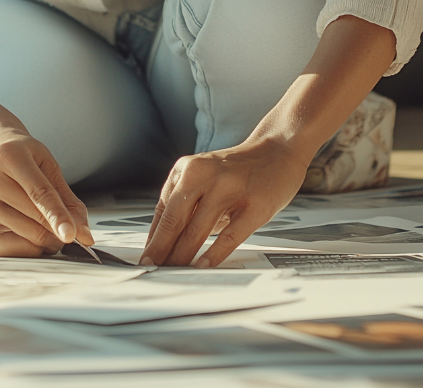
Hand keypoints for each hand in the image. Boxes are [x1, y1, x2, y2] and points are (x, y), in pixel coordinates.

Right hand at [0, 125, 93, 256]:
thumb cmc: (24, 157)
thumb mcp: (49, 166)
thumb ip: (68, 200)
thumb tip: (84, 235)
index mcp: (9, 156)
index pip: (38, 192)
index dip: (57, 215)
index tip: (73, 235)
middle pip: (34, 217)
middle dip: (59, 230)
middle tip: (69, 229)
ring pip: (26, 237)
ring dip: (47, 240)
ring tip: (47, 226)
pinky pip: (11, 251)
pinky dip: (30, 249)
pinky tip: (31, 234)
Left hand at [141, 136, 308, 267]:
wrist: (278, 149)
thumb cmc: (237, 170)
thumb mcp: (204, 175)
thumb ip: (186, 202)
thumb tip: (162, 240)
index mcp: (188, 168)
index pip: (163, 210)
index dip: (152, 238)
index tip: (145, 258)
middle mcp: (205, 174)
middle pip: (175, 219)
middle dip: (161, 249)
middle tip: (151, 269)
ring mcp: (230, 189)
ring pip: (197, 229)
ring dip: (182, 255)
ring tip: (172, 273)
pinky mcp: (253, 205)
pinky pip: (229, 236)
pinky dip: (212, 254)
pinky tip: (202, 266)